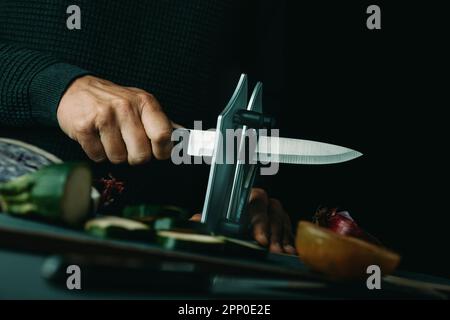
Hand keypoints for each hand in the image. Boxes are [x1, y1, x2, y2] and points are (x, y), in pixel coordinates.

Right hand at [57, 75, 172, 164]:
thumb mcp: (141, 104)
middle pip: (141, 155)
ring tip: (109, 138)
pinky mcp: (83, 126)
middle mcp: (126, 107)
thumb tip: (185, 139)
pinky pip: (97, 156)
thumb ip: (162, 122)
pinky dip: (97, 153)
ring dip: (114, 154)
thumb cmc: (114, 101)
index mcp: (145, 103)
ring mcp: (104, 116)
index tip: (158, 153)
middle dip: (135, 157)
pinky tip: (96, 138)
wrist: (75, 89)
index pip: (163, 135)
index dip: (162, 151)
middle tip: (128, 146)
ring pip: (118, 158)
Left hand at [190, 188, 295, 254]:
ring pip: (283, 219)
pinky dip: (290, 241)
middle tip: (272, 250)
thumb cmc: (222, 229)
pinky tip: (290, 252)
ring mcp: (273, 214)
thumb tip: (194, 221)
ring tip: (281, 253)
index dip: (260, 220)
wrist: (227, 239)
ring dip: (282, 237)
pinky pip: (289, 229)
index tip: (260, 239)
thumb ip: (203, 223)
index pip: (256, 200)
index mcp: (244, 199)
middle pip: (273, 209)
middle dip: (273, 232)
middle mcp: (260, 204)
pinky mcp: (282, 226)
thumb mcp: (211, 226)